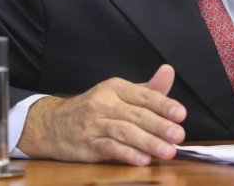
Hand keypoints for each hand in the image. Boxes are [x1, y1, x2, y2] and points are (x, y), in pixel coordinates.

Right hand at [16, 65, 186, 164]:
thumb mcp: (119, 94)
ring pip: (124, 132)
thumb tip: (169, 72)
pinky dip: (127, 154)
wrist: (53, 124)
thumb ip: (148, 89)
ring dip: (148, 142)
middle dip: (160, 126)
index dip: (164, 104)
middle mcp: (104, 103)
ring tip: (167, 151)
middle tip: (178, 135)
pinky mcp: (86, 144)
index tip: (180, 114)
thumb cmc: (95, 108)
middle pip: (136, 115)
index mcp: (116, 88)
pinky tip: (142, 160)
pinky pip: (109, 148)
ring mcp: (94, 124)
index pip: (144, 95)